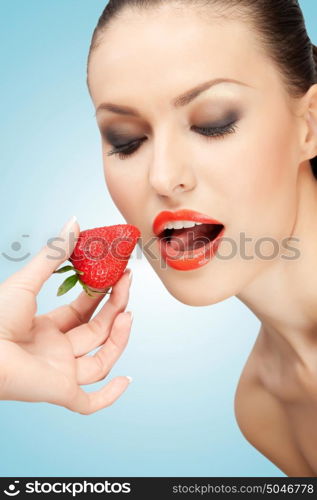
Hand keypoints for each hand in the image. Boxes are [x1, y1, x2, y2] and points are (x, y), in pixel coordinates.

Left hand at [0, 216, 132, 414]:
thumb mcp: (28, 281)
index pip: (83, 312)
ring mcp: (59, 374)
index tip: (119, 274)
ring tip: (127, 313)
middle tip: (126, 283)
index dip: (102, 294)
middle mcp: (56, 351)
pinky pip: (90, 403)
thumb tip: (75, 222)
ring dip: (119, 339)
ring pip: (100, 362)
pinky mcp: (60, 393)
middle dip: (115, 307)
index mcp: (46, 328)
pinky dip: (110, 396)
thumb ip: (55, 253)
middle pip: (96, 332)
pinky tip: (126, 380)